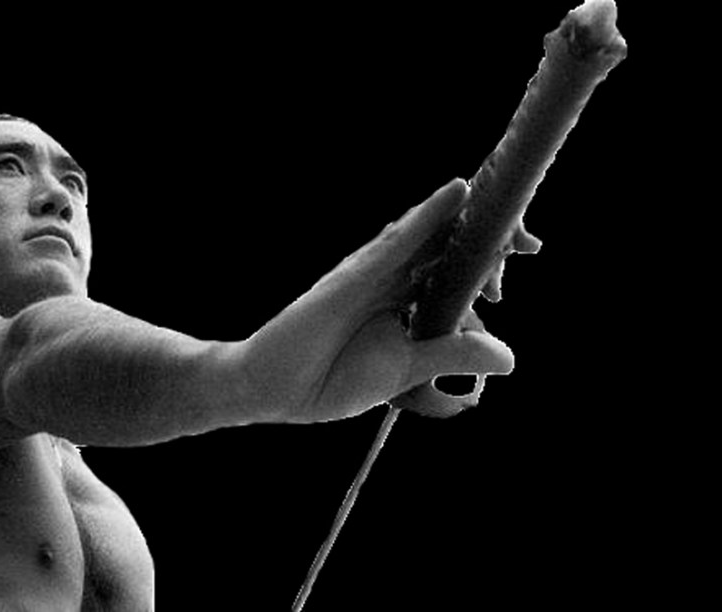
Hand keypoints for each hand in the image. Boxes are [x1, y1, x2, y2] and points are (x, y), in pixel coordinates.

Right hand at [288, 179, 515, 422]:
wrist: (278, 388)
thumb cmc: (332, 379)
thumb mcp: (408, 371)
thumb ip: (453, 355)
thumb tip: (508, 358)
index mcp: (406, 306)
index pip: (455, 276)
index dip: (489, 264)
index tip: (524, 250)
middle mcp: (394, 282)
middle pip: (447, 247)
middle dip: (485, 235)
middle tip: (527, 228)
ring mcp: (374, 273)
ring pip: (428, 234)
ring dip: (464, 215)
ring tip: (502, 192)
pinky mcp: (355, 273)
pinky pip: (397, 240)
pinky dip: (427, 216)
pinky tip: (456, 193)